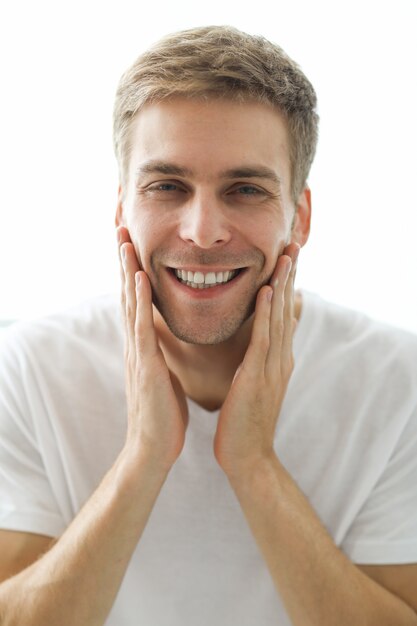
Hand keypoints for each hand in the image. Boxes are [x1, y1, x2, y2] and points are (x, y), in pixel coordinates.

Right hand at [117, 226, 188, 471]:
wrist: (154, 448)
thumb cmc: (163, 413)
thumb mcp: (162, 374)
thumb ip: (160, 353)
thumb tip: (164, 339)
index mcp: (143, 345)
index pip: (136, 301)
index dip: (132, 271)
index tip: (132, 243)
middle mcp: (136, 344)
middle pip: (127, 295)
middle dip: (124, 261)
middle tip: (121, 228)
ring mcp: (138, 353)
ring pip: (130, 304)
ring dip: (126, 271)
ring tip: (124, 241)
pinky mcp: (145, 365)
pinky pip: (142, 328)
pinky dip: (138, 300)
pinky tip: (139, 277)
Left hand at [213, 242, 299, 478]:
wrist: (248, 457)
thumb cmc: (246, 421)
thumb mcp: (257, 384)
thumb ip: (261, 360)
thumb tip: (261, 341)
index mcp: (277, 360)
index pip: (283, 315)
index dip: (287, 284)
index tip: (287, 257)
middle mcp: (280, 359)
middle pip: (286, 310)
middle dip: (290, 276)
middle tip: (294, 243)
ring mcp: (272, 368)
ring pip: (278, 319)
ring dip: (282, 285)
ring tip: (286, 256)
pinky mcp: (258, 378)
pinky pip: (263, 340)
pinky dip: (265, 314)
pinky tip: (265, 292)